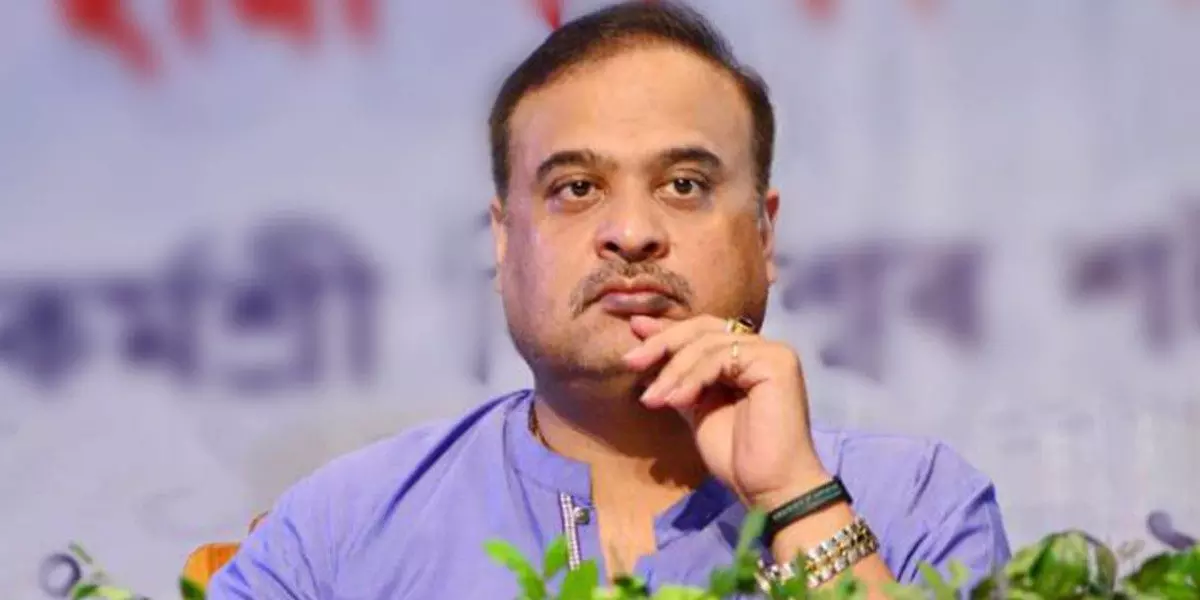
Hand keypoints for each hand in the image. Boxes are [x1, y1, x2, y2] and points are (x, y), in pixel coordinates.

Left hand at [621, 314, 831, 510]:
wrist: (768, 487)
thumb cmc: (736, 455)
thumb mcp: (696, 408)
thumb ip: (679, 378)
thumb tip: (645, 351)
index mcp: (745, 356)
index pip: (702, 332)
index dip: (667, 331)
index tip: (634, 330)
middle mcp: (761, 348)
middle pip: (703, 329)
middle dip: (662, 343)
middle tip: (630, 361)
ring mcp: (771, 352)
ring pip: (707, 343)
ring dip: (673, 371)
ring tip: (652, 400)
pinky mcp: (777, 363)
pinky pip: (721, 358)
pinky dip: (692, 378)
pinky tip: (675, 401)